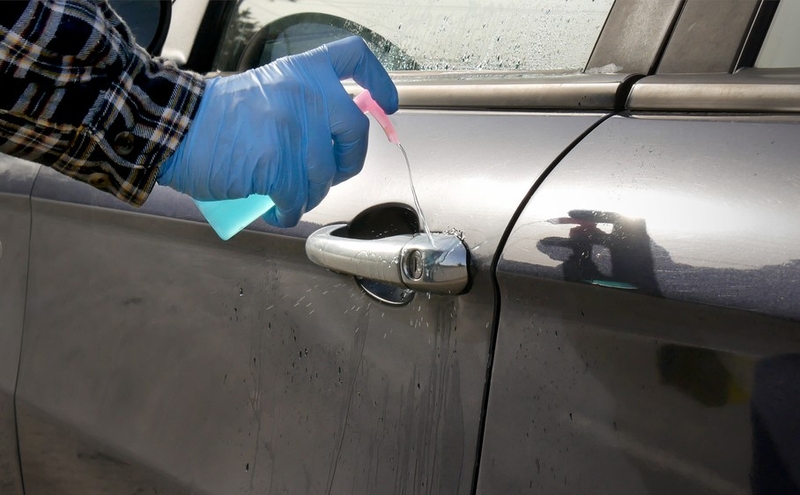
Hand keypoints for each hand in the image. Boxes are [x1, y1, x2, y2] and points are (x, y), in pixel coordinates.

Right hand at [157, 36, 397, 226]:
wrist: (175, 127)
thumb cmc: (216, 115)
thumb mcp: (267, 89)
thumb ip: (303, 102)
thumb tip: (331, 136)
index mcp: (303, 70)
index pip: (354, 59)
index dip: (378, 81)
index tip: (387, 103)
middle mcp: (305, 94)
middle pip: (355, 131)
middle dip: (350, 161)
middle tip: (331, 173)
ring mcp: (293, 129)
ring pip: (326, 174)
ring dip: (311, 193)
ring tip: (289, 194)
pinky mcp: (277, 165)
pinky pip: (298, 199)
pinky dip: (289, 211)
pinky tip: (276, 208)